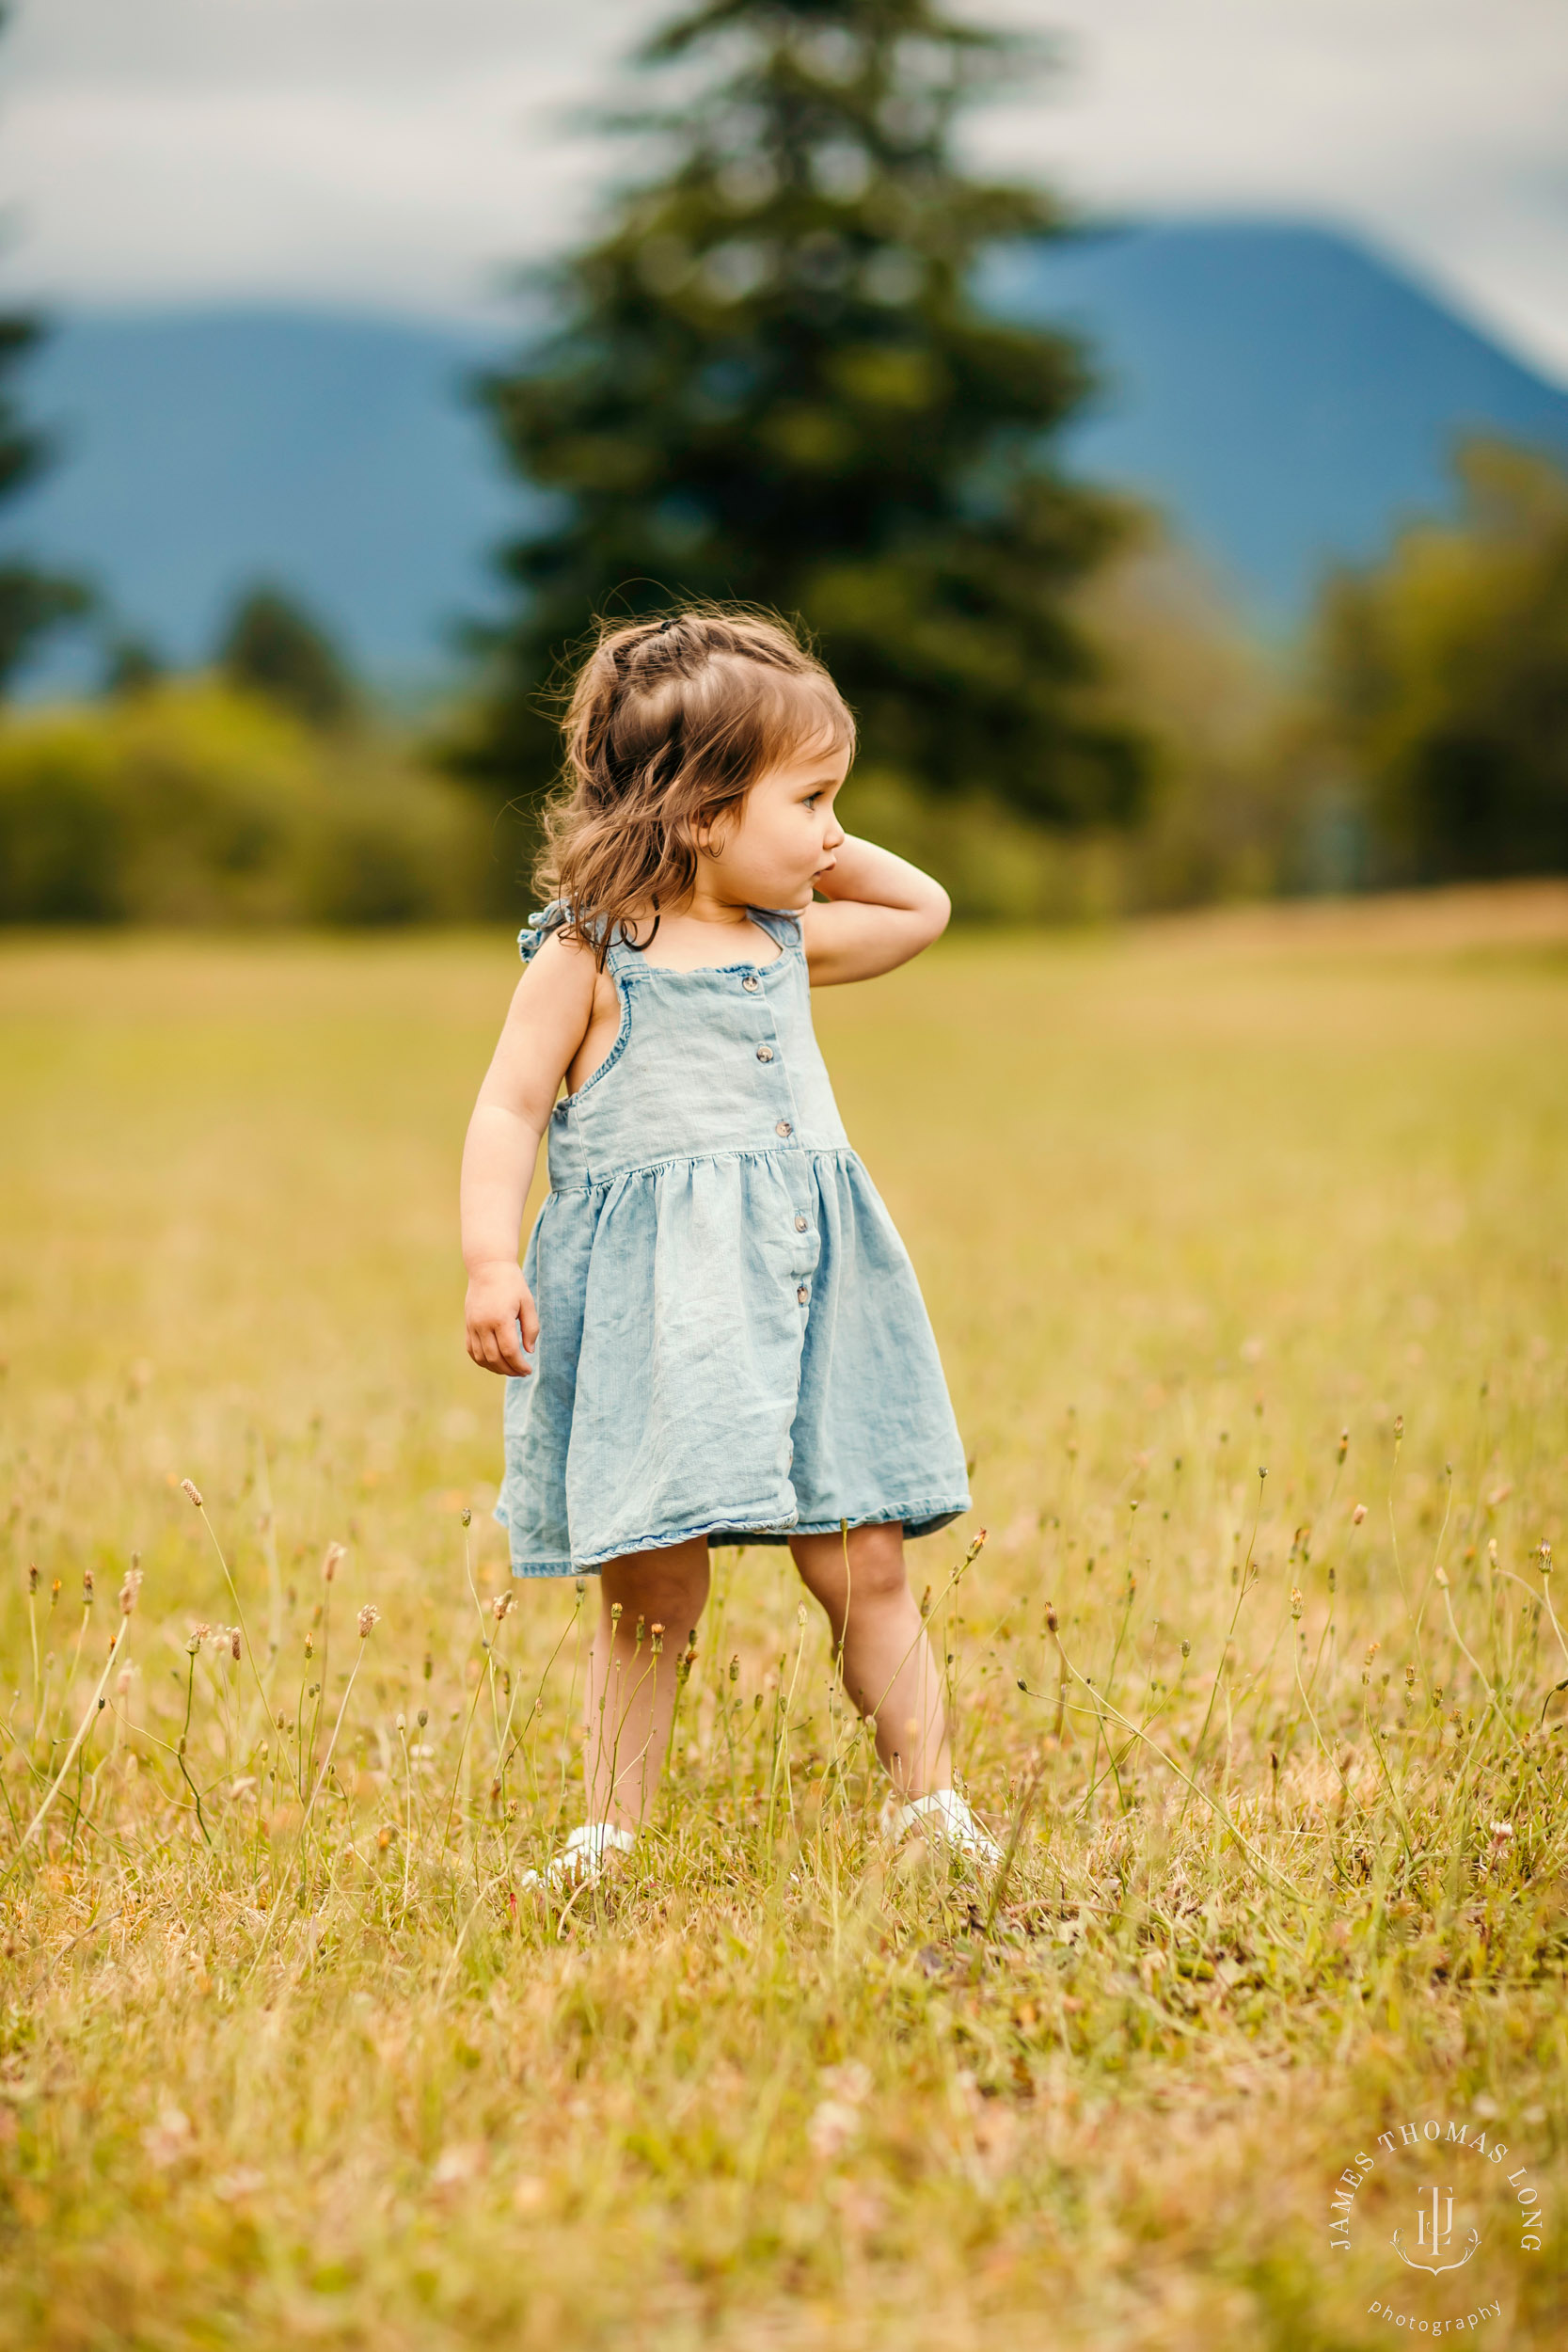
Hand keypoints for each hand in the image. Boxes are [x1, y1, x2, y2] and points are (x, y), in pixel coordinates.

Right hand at [465, 1262, 537, 1376]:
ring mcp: (473, 1325)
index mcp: (500, 1318)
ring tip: (509, 1369)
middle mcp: (483, 1324)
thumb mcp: (528, 1303)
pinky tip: (494, 1363)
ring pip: (481, 1357)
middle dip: (509, 1370)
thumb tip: (529, 1351)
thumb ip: (531, 1328)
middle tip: (521, 1372)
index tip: (528, 1370)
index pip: (509, 1351)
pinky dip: (482, 1361)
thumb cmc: (512, 1284)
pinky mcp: (468, 1324)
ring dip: (495, 1368)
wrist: (488, 1267)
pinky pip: (471, 1350)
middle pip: (494, 1358)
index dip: (519, 1365)